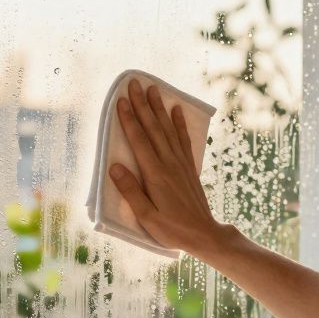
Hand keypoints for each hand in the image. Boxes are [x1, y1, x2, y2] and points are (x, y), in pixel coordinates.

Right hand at [110, 79, 227, 257]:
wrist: (204, 234)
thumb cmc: (172, 229)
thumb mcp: (146, 216)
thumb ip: (130, 191)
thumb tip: (114, 166)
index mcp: (155, 175)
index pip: (139, 141)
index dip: (128, 119)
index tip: (120, 101)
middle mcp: (169, 164)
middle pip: (153, 128)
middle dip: (142, 105)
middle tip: (134, 83)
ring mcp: (181, 164)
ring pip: (168, 129)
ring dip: (159, 108)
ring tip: (153, 89)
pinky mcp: (189, 167)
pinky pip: (183, 139)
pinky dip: (179, 123)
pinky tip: (176, 110)